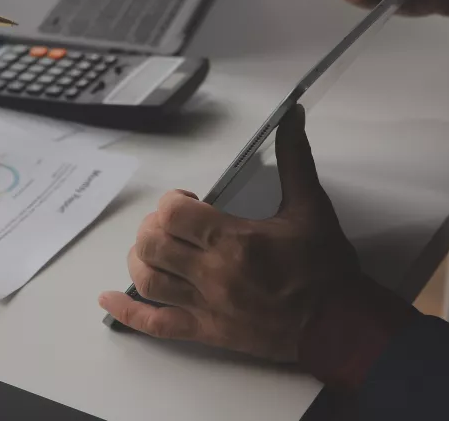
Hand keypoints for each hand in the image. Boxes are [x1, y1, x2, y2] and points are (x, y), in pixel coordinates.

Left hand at [99, 106, 358, 361]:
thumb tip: (291, 115)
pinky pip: (156, 326)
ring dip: (140, 259)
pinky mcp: (206, 332)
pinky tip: (109, 299)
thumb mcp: (310, 206)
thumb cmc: (325, 268)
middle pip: (153, 245)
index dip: (172, 201)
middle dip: (154, 227)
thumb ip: (294, 158)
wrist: (340, 324)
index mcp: (234, 241)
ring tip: (152, 249)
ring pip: (148, 281)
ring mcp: (206, 307)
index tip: (189, 201)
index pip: (173, 214)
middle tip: (172, 224)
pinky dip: (127, 312)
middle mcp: (212, 275)